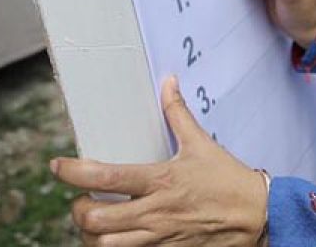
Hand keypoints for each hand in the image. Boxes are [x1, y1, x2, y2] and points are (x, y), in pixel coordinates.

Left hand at [51, 77, 268, 245]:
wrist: (256, 216)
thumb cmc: (228, 181)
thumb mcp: (201, 144)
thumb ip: (178, 114)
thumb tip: (169, 84)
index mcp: (160, 179)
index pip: (104, 178)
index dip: (73, 172)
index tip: (59, 166)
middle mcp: (154, 211)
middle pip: (94, 220)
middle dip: (78, 210)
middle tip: (81, 199)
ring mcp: (157, 236)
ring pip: (104, 245)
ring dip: (91, 234)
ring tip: (95, 221)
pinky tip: (115, 235)